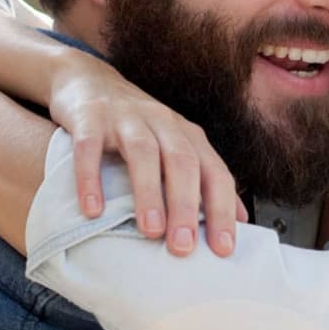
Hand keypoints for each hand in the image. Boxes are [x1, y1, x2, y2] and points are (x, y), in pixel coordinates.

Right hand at [45, 46, 243, 255]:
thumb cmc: (137, 125)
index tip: (223, 249)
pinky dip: (91, 178)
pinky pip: (90, 148)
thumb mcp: (176, 146)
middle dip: (187, 207)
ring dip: (149, 193)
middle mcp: (163, 123)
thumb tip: (241, 221)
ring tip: (150, 231)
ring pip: (143, 153)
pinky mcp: (90, 117)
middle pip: (183, 163)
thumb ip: (205, 180)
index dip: (223, 210)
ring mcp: (126, 118)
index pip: (215, 173)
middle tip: (184, 247)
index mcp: (188, 136)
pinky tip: (93, 209)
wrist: (87, 80)